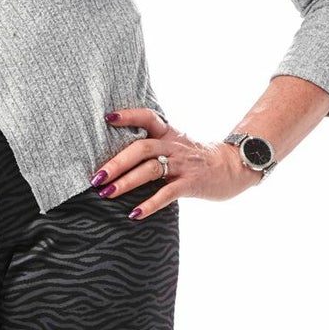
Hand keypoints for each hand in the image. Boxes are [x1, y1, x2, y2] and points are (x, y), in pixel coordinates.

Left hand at [91, 107, 260, 217]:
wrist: (232, 168)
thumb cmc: (196, 159)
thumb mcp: (176, 145)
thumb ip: (153, 147)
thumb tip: (116, 158)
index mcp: (168, 133)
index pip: (147, 117)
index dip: (128, 115)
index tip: (108, 118)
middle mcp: (173, 146)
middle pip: (141, 148)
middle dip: (116, 162)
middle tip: (96, 177)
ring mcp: (183, 165)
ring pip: (150, 169)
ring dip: (126, 182)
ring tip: (106, 193)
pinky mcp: (191, 183)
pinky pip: (167, 194)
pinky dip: (149, 204)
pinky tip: (134, 214)